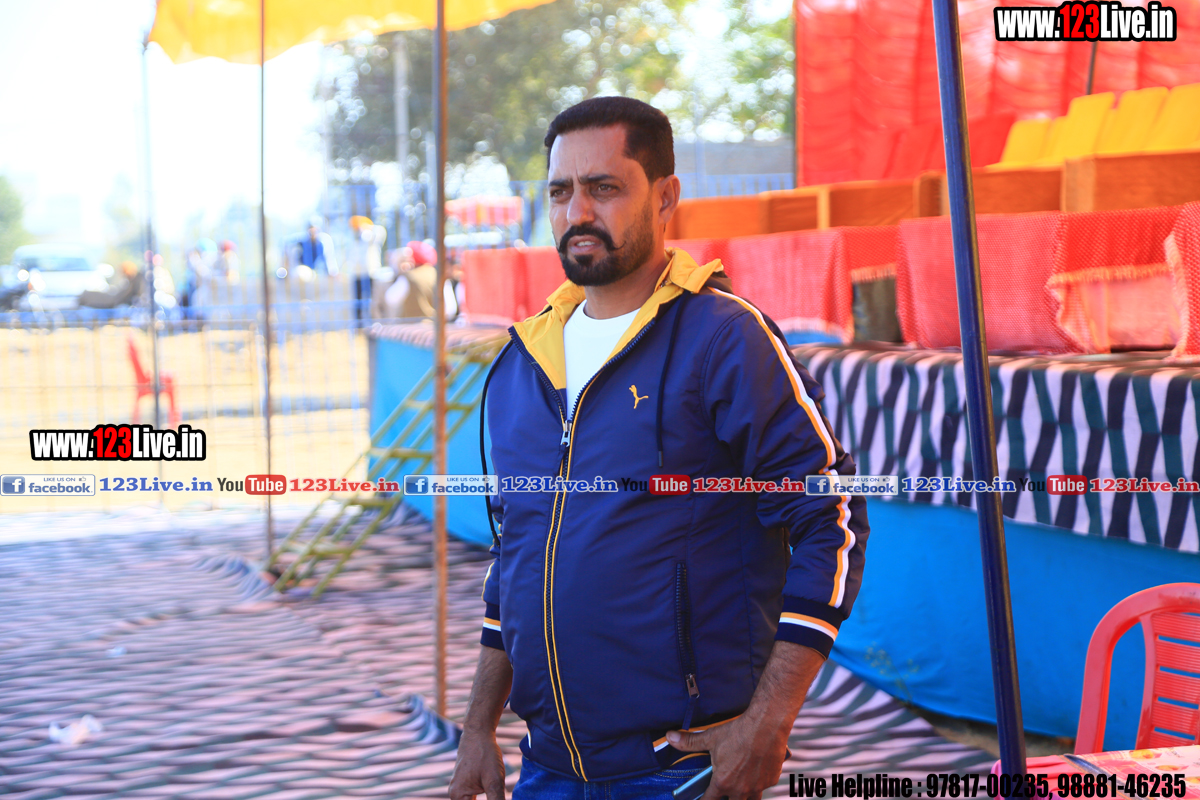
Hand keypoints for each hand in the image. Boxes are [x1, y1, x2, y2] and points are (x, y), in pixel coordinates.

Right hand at [448, 727, 506, 799]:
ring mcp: (459, 789)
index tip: (496, 798)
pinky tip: (494, 796)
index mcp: (458, 796)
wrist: (478, 733)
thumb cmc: (485, 754)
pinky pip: (472, 799)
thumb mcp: (494, 780)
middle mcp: (455, 795)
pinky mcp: (465, 784)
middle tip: (497, 797)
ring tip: (496, 795)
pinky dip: (484, 799)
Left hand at [666, 712, 790, 799]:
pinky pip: (763, 788)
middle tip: (723, 793)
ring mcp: (757, 786)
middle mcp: (740, 789)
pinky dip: (759, 784)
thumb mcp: (710, 737)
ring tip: (740, 790)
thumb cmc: (738, 732)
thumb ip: (689, 742)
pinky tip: (757, 775)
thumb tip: (670, 737)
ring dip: (744, 797)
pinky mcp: (771, 780)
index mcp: (723, 782)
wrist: (766, 725)